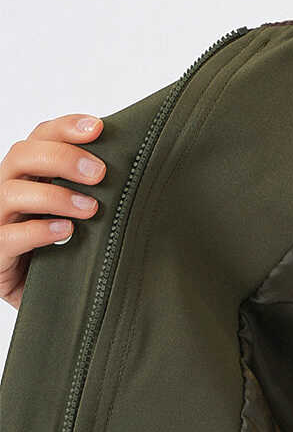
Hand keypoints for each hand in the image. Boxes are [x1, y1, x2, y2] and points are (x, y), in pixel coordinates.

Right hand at [0, 113, 106, 311]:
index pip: (40, 137)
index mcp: (30, 175)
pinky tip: (65, 233)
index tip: (97, 127)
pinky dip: (37, 232)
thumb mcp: (86, 216)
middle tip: (99, 173)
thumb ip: (98, 190)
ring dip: (54, 195)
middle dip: (62, 157)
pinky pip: (7, 237)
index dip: (65, 128)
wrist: (53, 304)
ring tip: (90, 208)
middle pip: (21, 155)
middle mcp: (9, 192)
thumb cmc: (70, 253)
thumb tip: (142, 166)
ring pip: (11, 193)